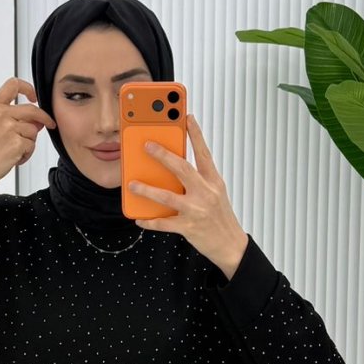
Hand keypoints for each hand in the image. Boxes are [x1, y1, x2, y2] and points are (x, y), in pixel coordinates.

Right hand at [0, 77, 57, 189]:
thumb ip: (13, 117)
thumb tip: (37, 120)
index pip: (13, 85)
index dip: (28, 88)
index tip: (33, 97)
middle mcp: (1, 113)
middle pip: (32, 110)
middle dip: (44, 118)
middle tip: (49, 123)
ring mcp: (9, 128)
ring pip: (34, 130)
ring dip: (30, 142)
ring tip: (16, 149)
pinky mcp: (17, 143)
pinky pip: (32, 145)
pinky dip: (26, 154)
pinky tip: (15, 157)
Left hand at [128, 113, 245, 269]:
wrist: (231, 245)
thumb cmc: (220, 217)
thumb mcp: (215, 193)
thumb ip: (198, 179)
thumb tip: (172, 168)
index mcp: (214, 181)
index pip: (203, 153)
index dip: (195, 134)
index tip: (187, 117)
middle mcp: (206, 193)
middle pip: (182, 169)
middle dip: (163, 156)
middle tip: (147, 145)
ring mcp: (196, 211)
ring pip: (167, 197)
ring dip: (147, 189)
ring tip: (132, 184)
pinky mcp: (188, 228)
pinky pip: (164, 223)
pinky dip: (150, 221)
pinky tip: (139, 218)